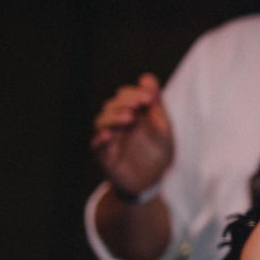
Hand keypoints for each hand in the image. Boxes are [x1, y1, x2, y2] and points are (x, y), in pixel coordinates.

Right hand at [91, 72, 173, 197]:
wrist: (152, 182)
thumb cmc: (157, 154)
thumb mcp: (162, 127)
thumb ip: (155, 104)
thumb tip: (147, 77)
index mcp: (130, 114)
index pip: (125, 96)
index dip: (134, 94)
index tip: (148, 98)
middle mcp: (116, 124)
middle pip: (111, 106)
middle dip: (125, 103)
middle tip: (139, 105)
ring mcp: (109, 139)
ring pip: (102, 122)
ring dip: (114, 118)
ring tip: (129, 118)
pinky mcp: (104, 156)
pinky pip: (97, 146)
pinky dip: (101, 139)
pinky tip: (109, 136)